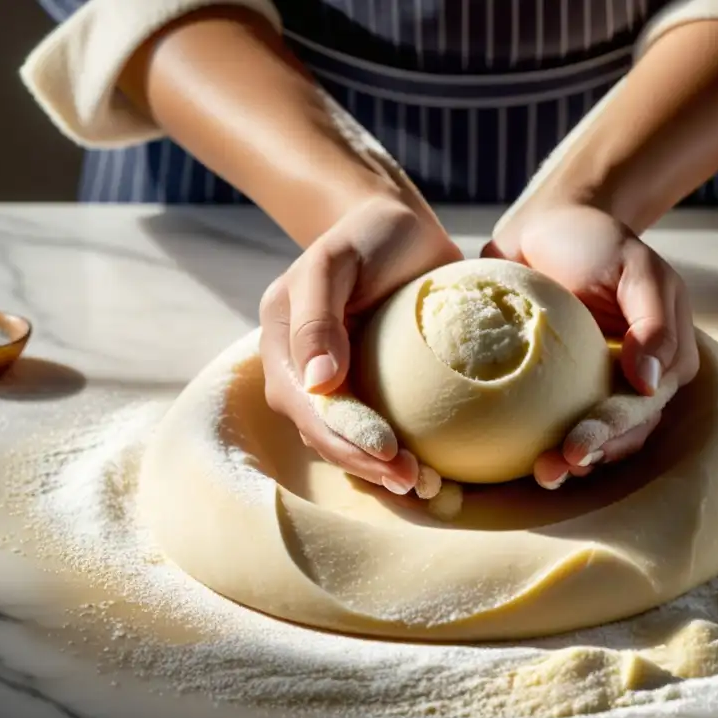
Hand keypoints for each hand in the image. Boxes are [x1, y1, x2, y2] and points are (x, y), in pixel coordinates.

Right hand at [260, 196, 462, 493]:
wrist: (399, 229)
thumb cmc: (365, 238)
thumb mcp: (334, 262)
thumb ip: (318, 315)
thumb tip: (318, 383)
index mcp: (284, 348)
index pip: (309, 407)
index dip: (345, 437)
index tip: (388, 453)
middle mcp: (305, 376)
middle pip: (327, 435)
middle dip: (366, 464)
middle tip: (413, 481)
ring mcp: (340, 387)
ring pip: (350, 442)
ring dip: (382, 470)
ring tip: (425, 486)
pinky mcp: (374, 391)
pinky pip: (380, 430)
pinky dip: (401, 452)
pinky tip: (433, 470)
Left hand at [486, 204, 698, 488]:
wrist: (545, 224)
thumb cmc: (597, 240)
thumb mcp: (637, 267)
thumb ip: (654, 321)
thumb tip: (649, 381)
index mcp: (661, 360)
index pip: (642, 408)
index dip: (613, 433)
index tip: (579, 447)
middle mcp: (629, 381)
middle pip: (616, 433)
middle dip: (587, 455)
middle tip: (552, 468)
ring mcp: (589, 386)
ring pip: (587, 436)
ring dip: (564, 462)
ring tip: (538, 474)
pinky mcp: (549, 386)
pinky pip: (547, 420)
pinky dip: (534, 439)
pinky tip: (513, 455)